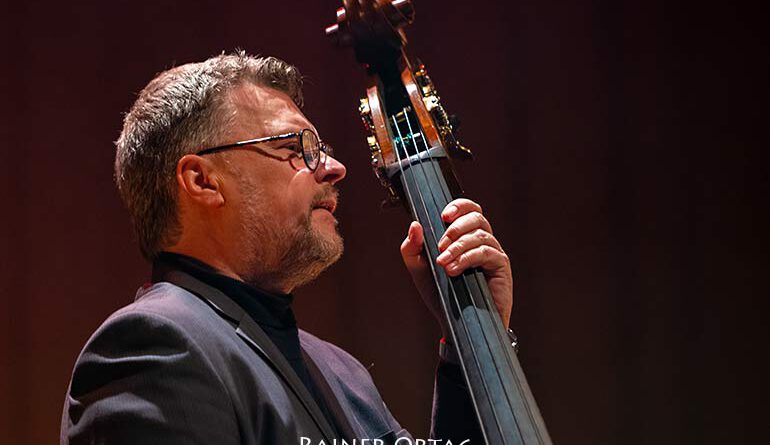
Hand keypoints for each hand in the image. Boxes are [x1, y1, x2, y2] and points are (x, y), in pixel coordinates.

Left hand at [400, 198, 512, 336]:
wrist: (455, 324)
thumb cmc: (441, 294)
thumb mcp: (420, 270)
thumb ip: (413, 248)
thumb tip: (414, 225)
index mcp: (465, 236)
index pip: (469, 210)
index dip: (459, 206)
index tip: (443, 215)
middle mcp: (482, 241)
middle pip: (477, 217)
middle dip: (457, 227)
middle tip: (441, 244)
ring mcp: (493, 253)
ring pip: (481, 235)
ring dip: (458, 246)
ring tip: (443, 262)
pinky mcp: (500, 267)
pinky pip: (487, 252)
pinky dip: (468, 258)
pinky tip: (454, 270)